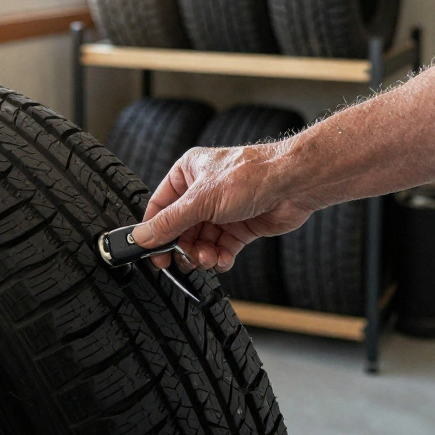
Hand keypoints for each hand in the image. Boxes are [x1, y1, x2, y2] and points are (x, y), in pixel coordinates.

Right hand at [131, 142, 322, 271]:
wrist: (292, 185)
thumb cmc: (250, 176)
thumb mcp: (201, 200)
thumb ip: (170, 222)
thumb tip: (143, 236)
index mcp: (188, 173)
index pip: (160, 206)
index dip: (154, 231)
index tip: (152, 253)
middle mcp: (203, 191)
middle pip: (181, 229)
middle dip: (183, 247)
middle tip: (184, 261)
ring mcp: (222, 210)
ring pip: (201, 241)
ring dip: (202, 255)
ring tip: (208, 258)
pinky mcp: (240, 226)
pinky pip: (221, 248)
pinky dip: (220, 257)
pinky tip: (222, 259)